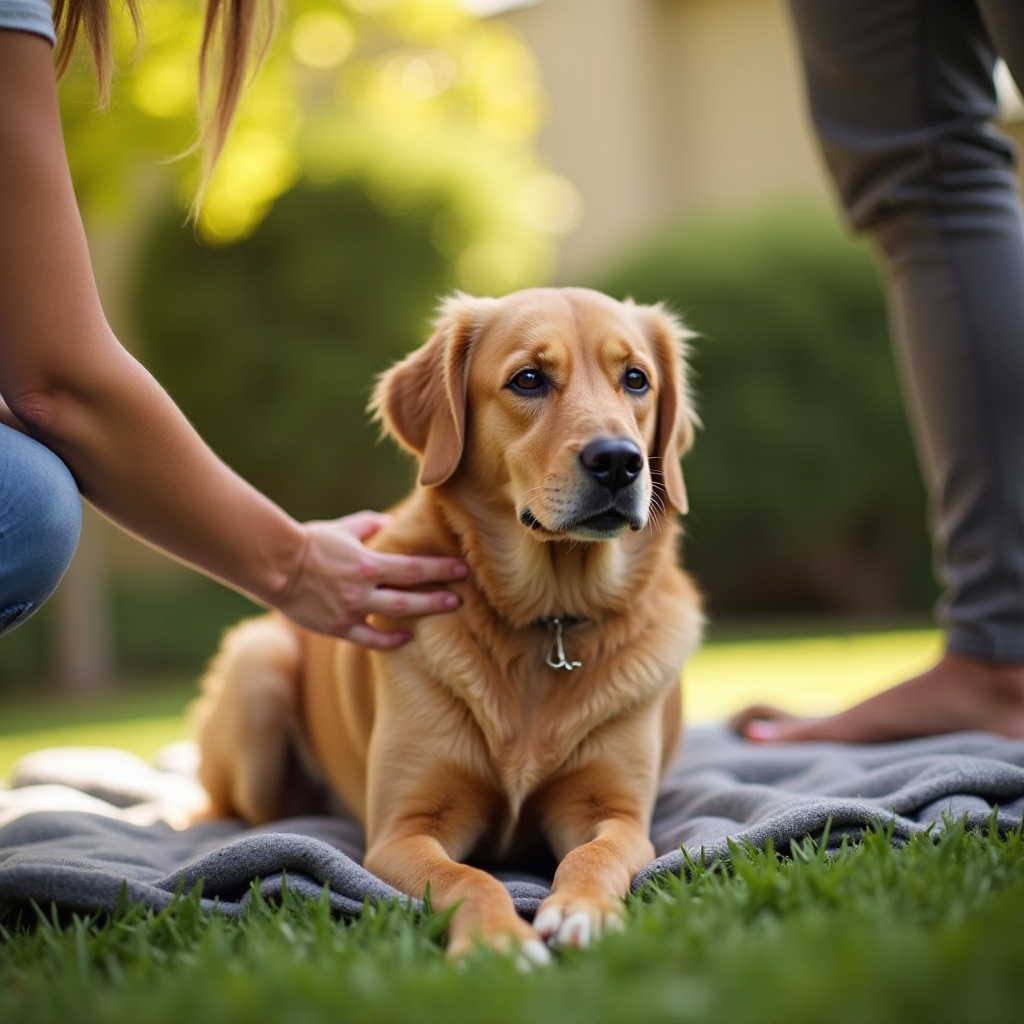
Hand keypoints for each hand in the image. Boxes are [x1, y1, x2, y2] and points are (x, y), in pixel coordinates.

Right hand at [274, 511, 466, 646]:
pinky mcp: (338, 628)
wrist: (276, 567)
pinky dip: (389, 641)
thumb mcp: (343, 529)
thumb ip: (369, 525)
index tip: (460, 568)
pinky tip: (406, 639)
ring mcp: (351, 611)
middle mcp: (363, 589)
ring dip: (423, 614)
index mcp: (367, 563)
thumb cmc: (310, 543)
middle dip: (438, 595)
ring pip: (395, 617)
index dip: (439, 569)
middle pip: (410, 595)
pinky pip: (369, 640)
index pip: (412, 568)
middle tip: (461, 596)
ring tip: (447, 612)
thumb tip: (390, 522)